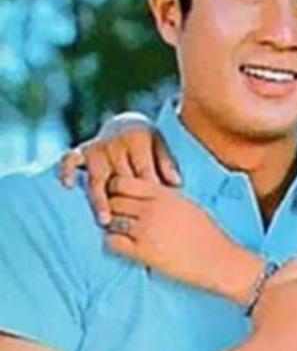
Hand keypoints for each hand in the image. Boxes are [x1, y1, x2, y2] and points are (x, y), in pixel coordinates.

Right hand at [59, 113, 180, 225]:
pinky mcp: (81, 151)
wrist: (125, 125)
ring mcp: (97, 148)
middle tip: (129, 226)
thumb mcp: (161, 146)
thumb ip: (167, 164)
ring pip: (96, 177)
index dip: (147, 190)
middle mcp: (115, 144)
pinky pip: (69, 160)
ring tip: (105, 221)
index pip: (143, 169)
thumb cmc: (148, 144)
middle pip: (119, 177)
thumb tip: (176, 183)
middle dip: (124, 201)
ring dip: (99, 199)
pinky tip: (68, 186)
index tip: (153, 212)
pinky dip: (66, 170)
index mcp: (138, 140)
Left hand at [105, 176, 252, 298]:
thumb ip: (164, 197)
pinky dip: (112, 243)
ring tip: (120, 232)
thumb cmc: (208, 233)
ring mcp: (145, 230)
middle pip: (113, 200)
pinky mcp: (142, 252)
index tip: (119, 197)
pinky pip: (111, 242)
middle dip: (111, 208)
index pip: (123, 182)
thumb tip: (145, 196)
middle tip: (116, 216)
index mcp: (164, 194)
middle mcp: (151, 208)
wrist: (218, 259)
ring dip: (112, 226)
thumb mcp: (187, 204)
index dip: (116, 190)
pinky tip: (123, 246)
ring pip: (110, 220)